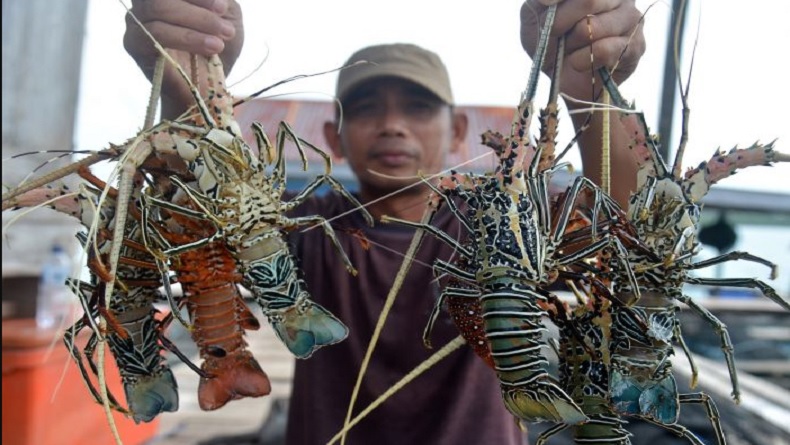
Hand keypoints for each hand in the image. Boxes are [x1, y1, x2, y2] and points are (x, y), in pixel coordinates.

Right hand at [123, 0, 243, 116]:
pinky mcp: (133, 43)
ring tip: (220, 43)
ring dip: (196, 23)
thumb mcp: (228, 16)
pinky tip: (210, 48)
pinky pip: (155, 32)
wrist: (207, 88)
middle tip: (226, 30)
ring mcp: (136, 21)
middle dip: (199, 10)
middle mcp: (146, 3)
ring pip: (158, 8)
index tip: (223, 8)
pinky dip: (186, 38)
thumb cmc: (217, 47)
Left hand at [520, 0, 645, 104]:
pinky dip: (581, 60)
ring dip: (571, 45)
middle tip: (555, 34)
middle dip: (560, 24)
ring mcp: (631, 17)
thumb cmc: (551, 41)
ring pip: (593, 28)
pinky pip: (603, 50)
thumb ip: (540, 0)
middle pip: (588, 1)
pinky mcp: (636, 45)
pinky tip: (578, 62)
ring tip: (569, 49)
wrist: (563, 78)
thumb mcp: (535, 16)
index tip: (543, 5)